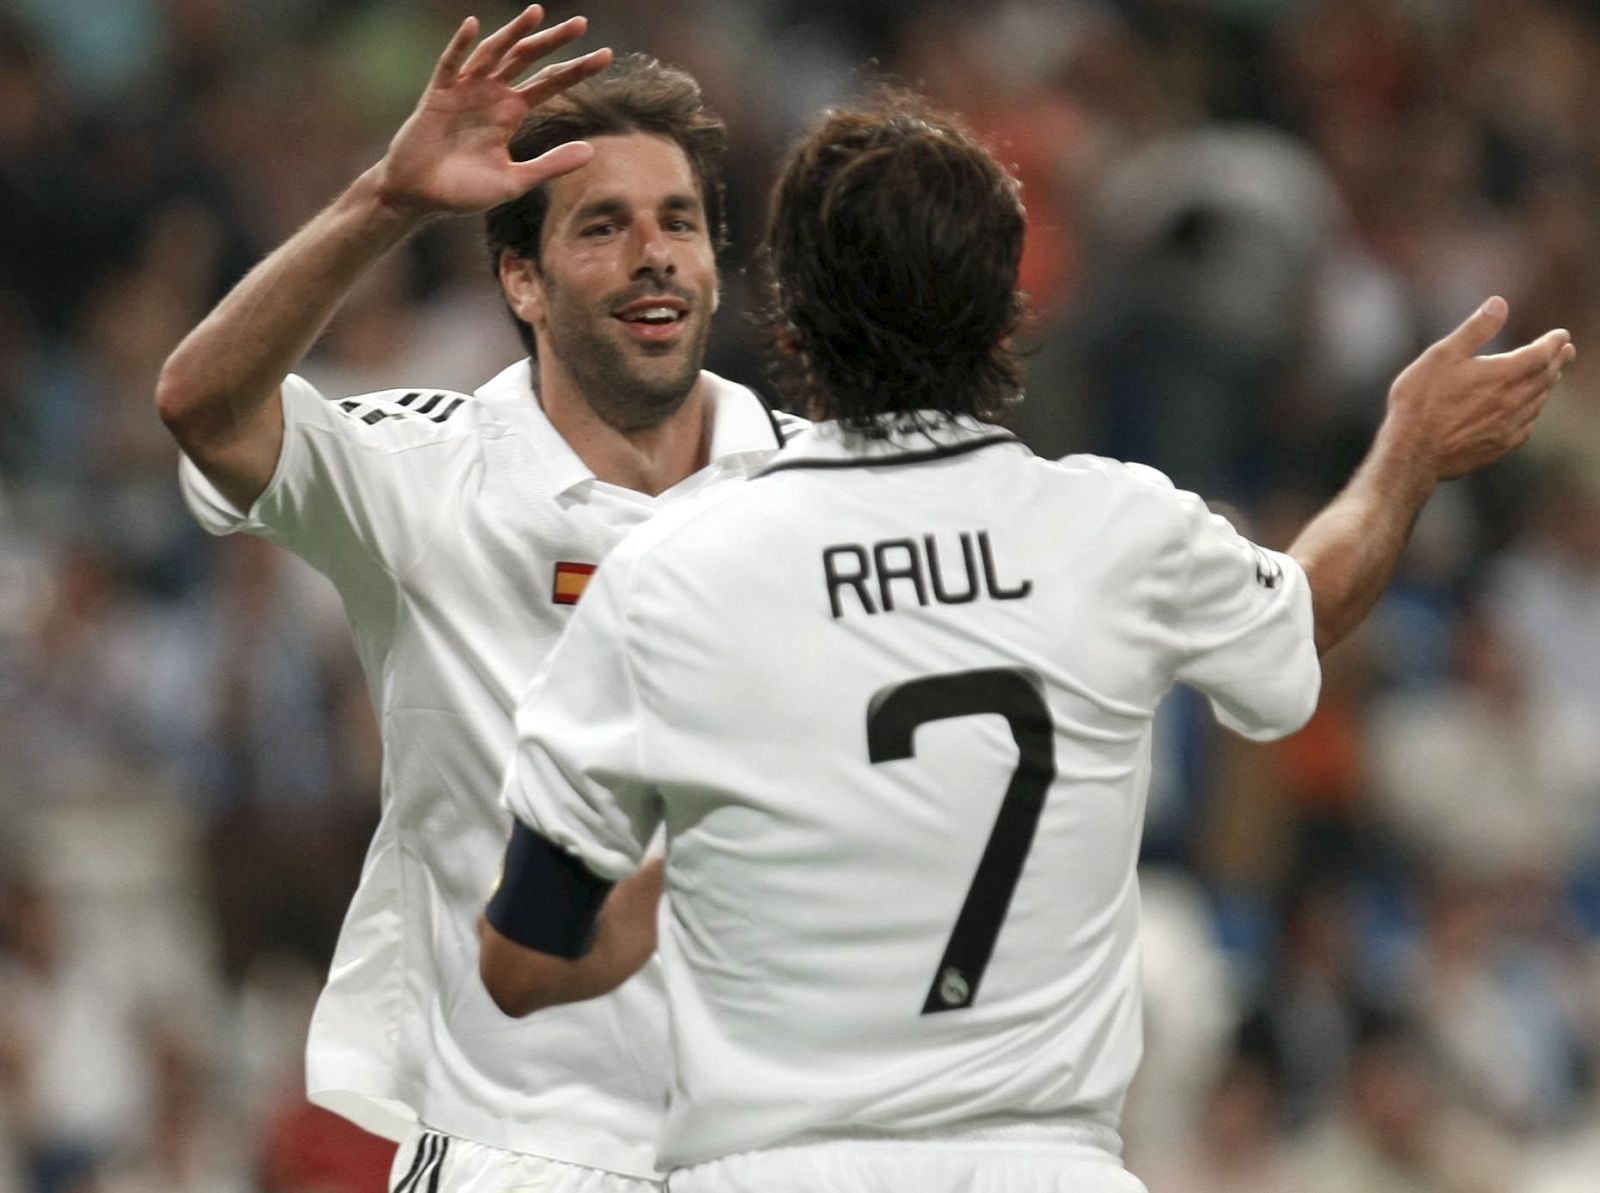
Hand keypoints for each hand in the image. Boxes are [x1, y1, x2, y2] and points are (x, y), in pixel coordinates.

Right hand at [374, 6, 612, 220]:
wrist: (420, 196)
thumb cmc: (465, 191)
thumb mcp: (515, 181)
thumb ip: (551, 165)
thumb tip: (592, 151)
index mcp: (512, 112)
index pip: (551, 83)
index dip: (577, 69)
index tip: (607, 55)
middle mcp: (492, 94)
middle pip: (528, 59)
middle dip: (553, 41)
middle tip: (581, 23)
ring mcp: (465, 90)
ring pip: (493, 53)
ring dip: (513, 33)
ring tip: (537, 12)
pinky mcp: (438, 95)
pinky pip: (450, 65)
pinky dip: (460, 46)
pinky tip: (473, 25)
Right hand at [1385, 296, 1574, 480]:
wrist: (1413, 451)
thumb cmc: (1421, 401)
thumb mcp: (1442, 356)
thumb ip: (1475, 330)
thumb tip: (1499, 303)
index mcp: (1502, 374)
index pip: (1541, 354)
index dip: (1553, 342)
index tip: (1562, 335)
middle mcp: (1513, 400)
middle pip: (1545, 377)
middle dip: (1557, 361)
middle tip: (1566, 352)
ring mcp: (1509, 426)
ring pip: (1538, 401)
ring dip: (1547, 386)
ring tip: (1550, 377)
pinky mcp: (1499, 446)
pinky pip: (1526, 426)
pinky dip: (1533, 413)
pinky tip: (1528, 412)